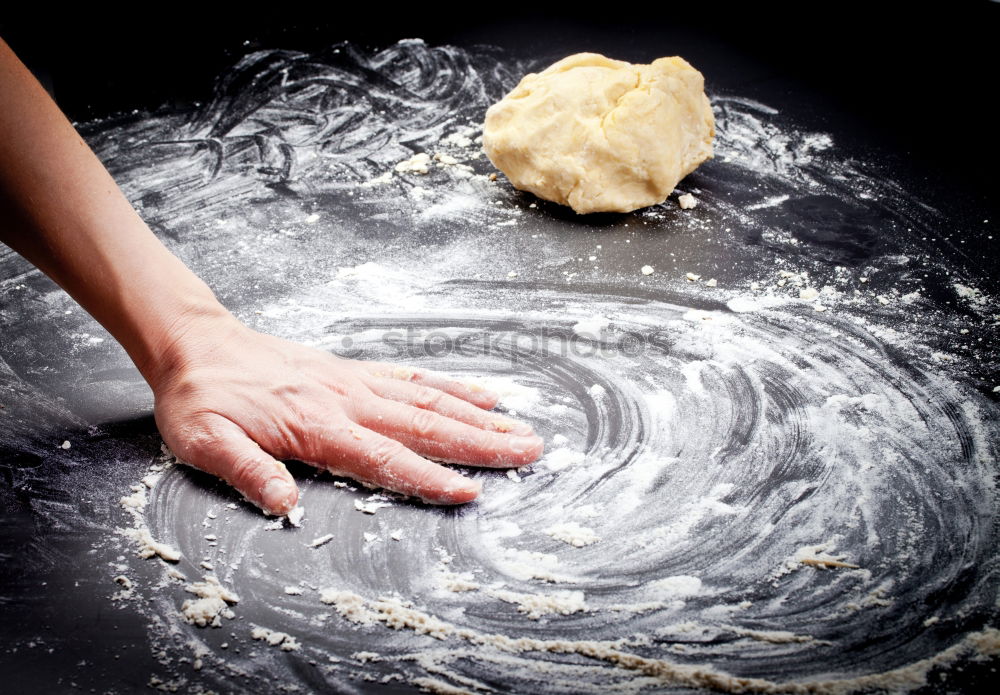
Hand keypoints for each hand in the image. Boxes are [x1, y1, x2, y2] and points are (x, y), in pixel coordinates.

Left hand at [150, 314, 543, 514]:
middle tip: (528, 453)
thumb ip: (247, 471)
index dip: (429, 478)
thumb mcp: (205, 443)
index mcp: (316, 425)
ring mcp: (356, 382)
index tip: (470, 491)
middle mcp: (347, 400)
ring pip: (429, 401)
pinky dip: (450, 386)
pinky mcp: (356, 371)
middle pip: (425, 425)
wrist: (198, 345)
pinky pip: (412, 377)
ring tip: (520, 429)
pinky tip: (480, 394)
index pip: (384, 458)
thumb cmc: (202, 399)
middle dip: (480, 444)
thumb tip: (284, 505)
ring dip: (478, 417)